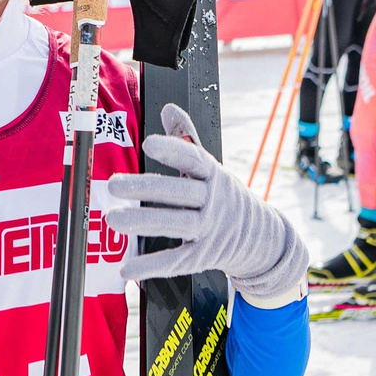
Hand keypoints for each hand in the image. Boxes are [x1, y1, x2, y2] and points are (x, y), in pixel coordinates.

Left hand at [104, 103, 308, 299]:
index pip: (193, 158)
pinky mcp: (203, 257)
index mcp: (213, 174)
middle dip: (145, 188)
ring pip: (175, 224)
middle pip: (178, 192)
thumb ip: (187, 138)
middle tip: (113, 185)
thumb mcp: (211, 167)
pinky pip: (176, 260)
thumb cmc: (225, 197)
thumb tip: (168, 108)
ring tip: (112, 219)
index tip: (148, 143)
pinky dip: (151, 265)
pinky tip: (126, 268)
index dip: (172, 149)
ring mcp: (210, 230)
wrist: (262, 238)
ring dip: (143, 222)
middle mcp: (213, 201)